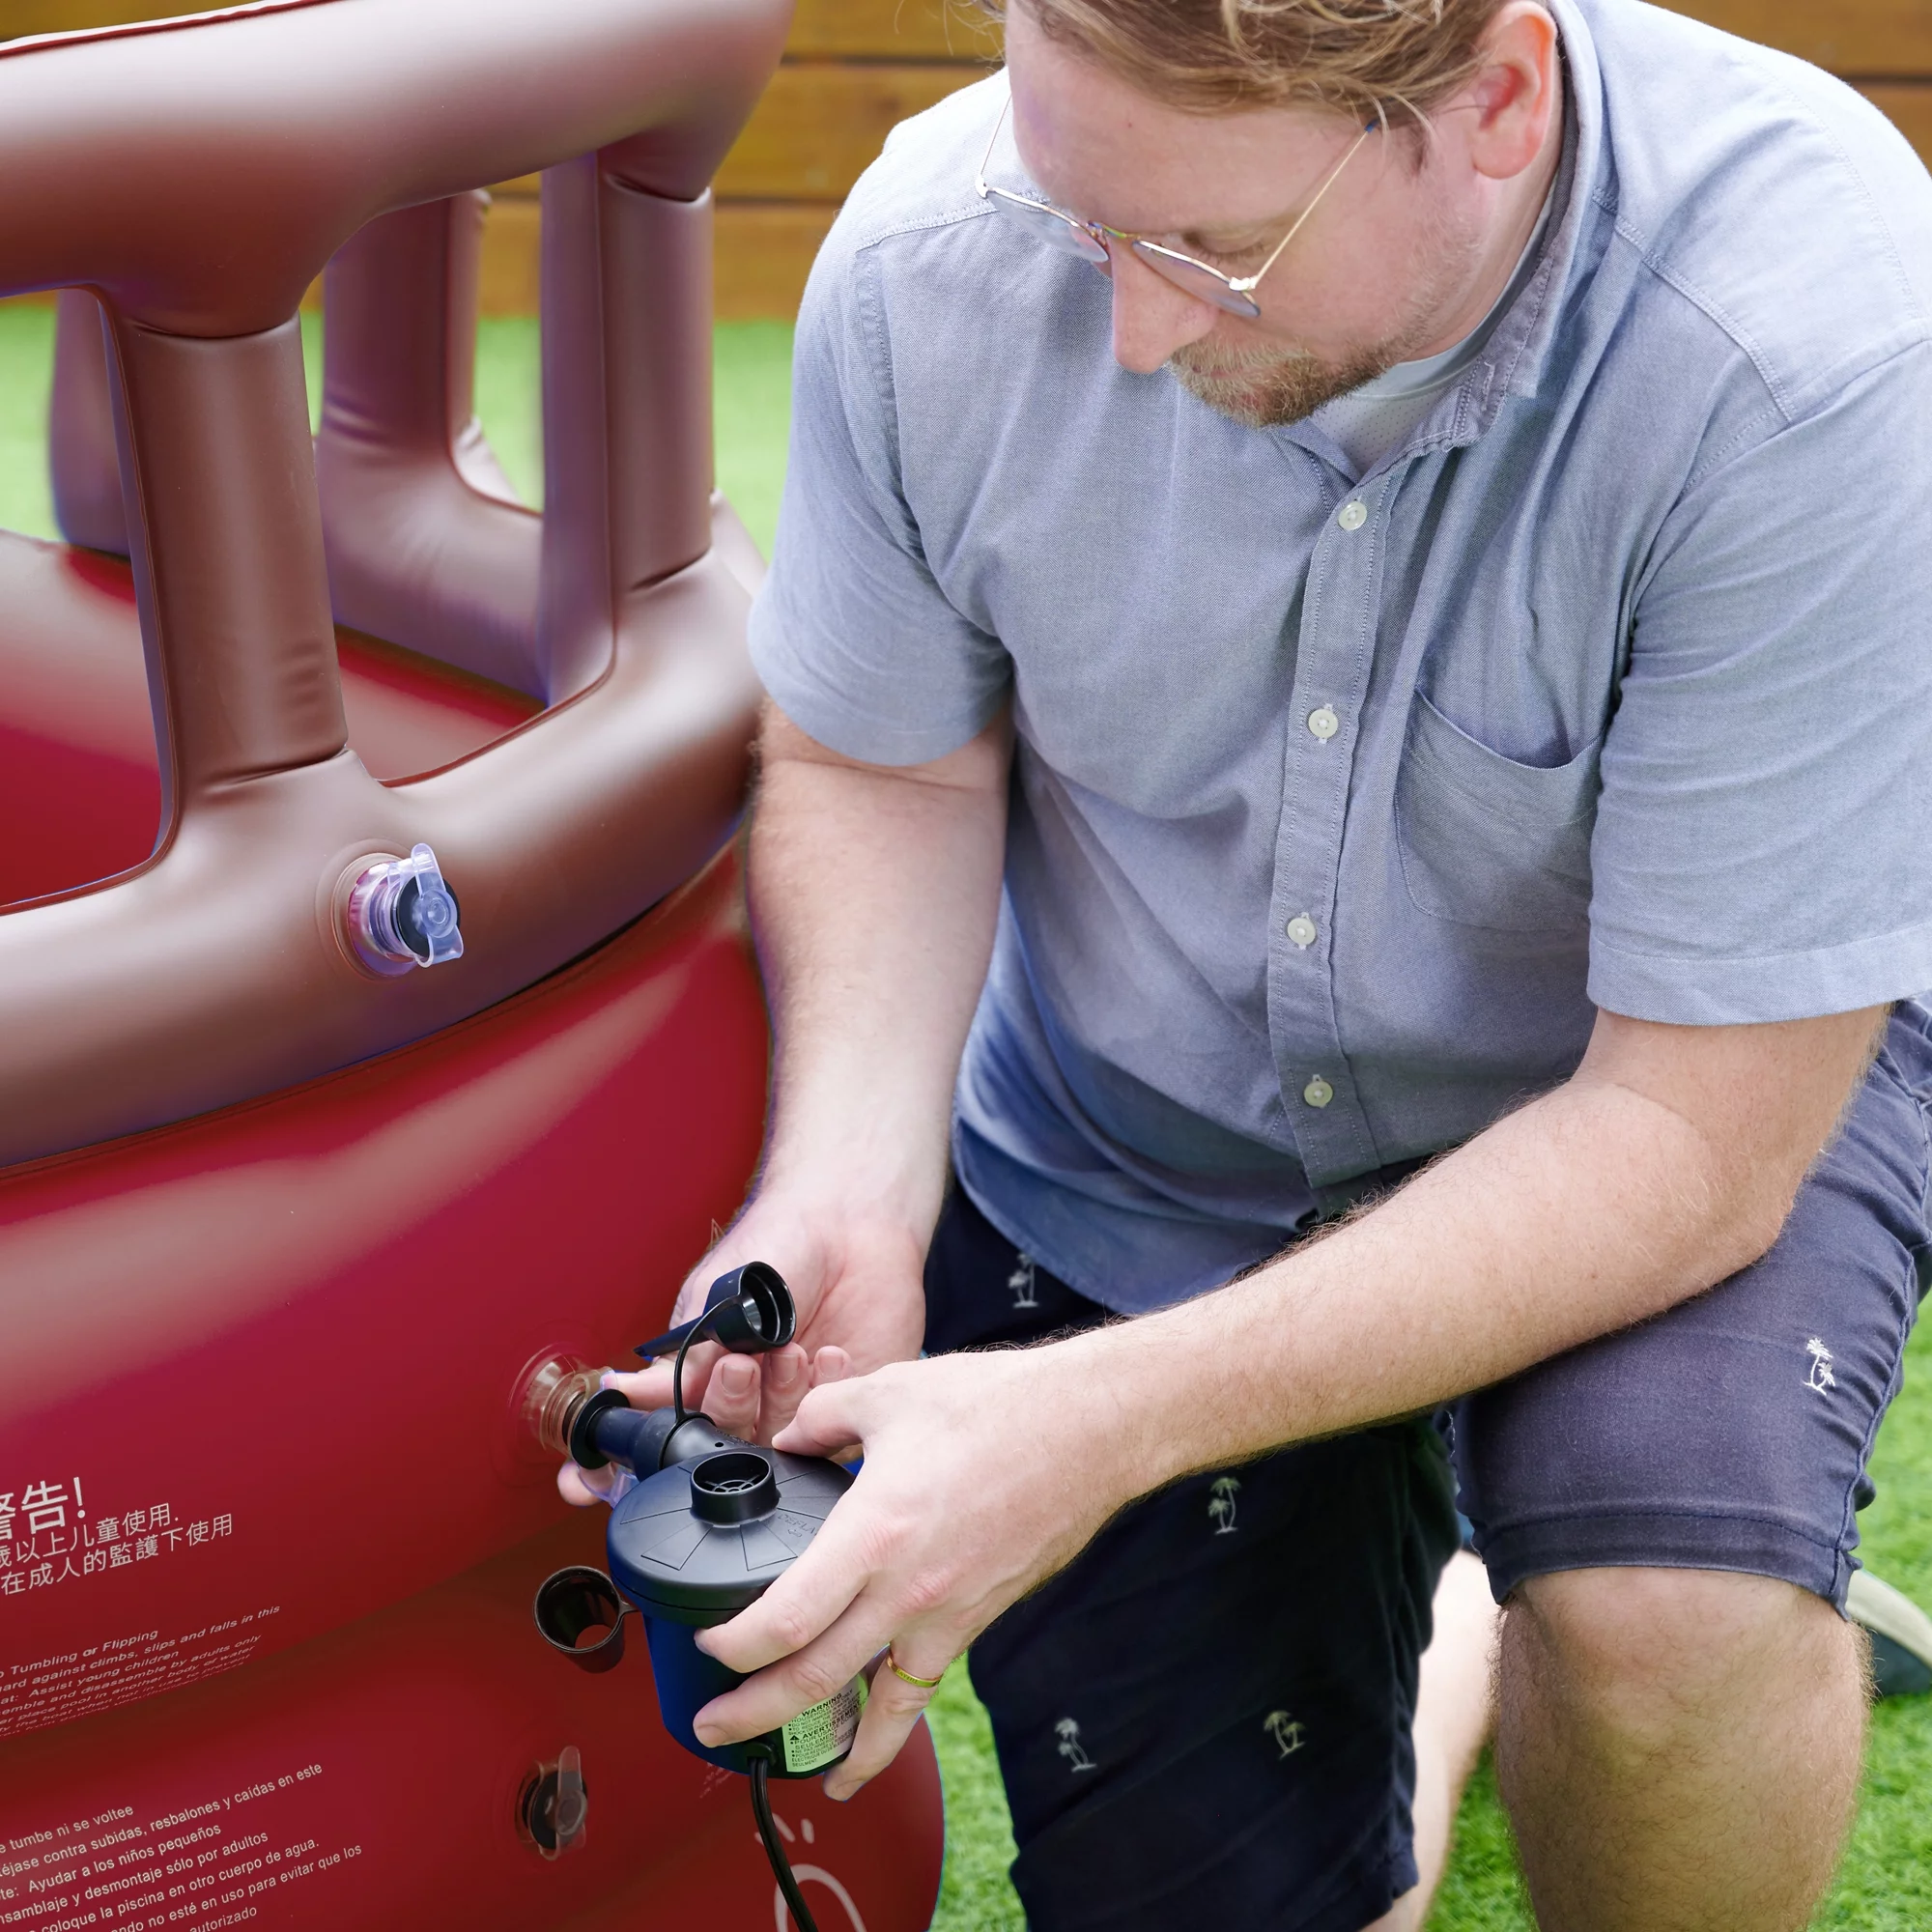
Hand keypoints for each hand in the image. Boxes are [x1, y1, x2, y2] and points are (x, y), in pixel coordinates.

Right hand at [555, 1188, 928, 1504]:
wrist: (849, 1218)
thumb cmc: (777, 1247)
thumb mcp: (716, 1296)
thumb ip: (682, 1355)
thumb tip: (621, 1393)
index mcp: (702, 1377)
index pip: (664, 1431)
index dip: (638, 1454)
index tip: (608, 1464)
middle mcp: (745, 1402)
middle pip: (721, 1442)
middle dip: (726, 1406)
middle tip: (738, 1365)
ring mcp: (794, 1408)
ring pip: (774, 1438)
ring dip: (777, 1398)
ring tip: (788, 1350)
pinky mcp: (845, 1406)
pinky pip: (831, 1424)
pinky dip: (824, 1393)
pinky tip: (826, 1355)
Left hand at [687, 1340, 1131, 1800]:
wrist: (1090, 1431)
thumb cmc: (997, 1407)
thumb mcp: (890, 1392)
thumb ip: (823, 1417)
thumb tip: (789, 1438)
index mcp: (873, 1534)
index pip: (785, 1619)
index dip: (732, 1642)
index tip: (706, 1636)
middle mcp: (906, 1591)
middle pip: (814, 1680)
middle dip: (750, 1715)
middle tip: (709, 1727)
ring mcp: (947, 1616)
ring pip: (875, 1709)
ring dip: (823, 1744)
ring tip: (783, 1766)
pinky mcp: (977, 1621)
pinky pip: (921, 1689)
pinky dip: (889, 1731)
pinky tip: (869, 1751)